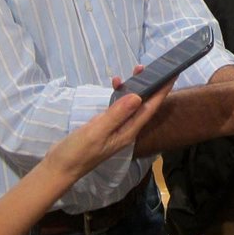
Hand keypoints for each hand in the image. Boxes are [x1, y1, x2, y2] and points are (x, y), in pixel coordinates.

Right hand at [43, 73, 173, 180]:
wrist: (60, 168)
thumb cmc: (78, 152)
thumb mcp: (97, 131)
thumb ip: (117, 114)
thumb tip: (138, 96)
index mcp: (128, 132)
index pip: (150, 109)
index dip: (162, 92)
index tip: (173, 74)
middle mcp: (126, 130)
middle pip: (144, 105)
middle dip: (151, 86)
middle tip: (151, 67)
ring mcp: (116, 128)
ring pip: (132, 104)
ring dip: (135, 88)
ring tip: (136, 70)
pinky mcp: (106, 126)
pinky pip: (119, 107)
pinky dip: (119, 94)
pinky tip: (116, 85)